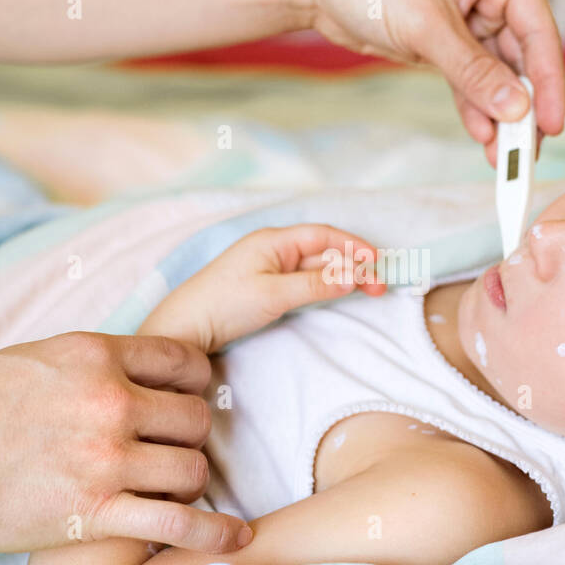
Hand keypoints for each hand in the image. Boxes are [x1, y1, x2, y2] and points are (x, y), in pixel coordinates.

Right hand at [0, 332, 250, 553]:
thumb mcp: (35, 360)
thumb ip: (89, 366)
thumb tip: (126, 374)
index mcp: (96, 356)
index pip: (185, 360)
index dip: (199, 383)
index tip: (193, 399)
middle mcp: (110, 401)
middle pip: (197, 417)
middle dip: (192, 436)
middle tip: (176, 449)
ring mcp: (105, 459)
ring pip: (193, 467)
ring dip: (191, 480)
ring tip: (175, 488)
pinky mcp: (93, 512)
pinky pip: (179, 522)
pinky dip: (214, 532)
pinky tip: (234, 537)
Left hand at [140, 224, 386, 352]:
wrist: (185, 329)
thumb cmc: (222, 305)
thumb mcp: (274, 295)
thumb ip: (315, 285)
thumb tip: (354, 275)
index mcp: (273, 241)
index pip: (323, 235)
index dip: (354, 247)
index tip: (377, 264)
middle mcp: (273, 249)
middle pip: (323, 251)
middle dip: (354, 264)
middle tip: (379, 286)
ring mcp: (269, 268)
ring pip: (316, 267)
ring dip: (343, 276)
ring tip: (368, 290)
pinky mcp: (266, 288)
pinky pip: (305, 281)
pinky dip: (326, 286)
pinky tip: (339, 294)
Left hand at [299, 0, 564, 165]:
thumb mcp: (427, 26)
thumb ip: (474, 72)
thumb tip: (518, 111)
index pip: (539, 31)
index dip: (548, 82)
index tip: (552, 125)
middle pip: (523, 58)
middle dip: (523, 107)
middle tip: (526, 154)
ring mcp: (474, 16)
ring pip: (499, 75)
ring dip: (500, 115)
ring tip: (503, 158)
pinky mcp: (450, 41)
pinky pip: (472, 81)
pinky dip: (476, 108)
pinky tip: (483, 138)